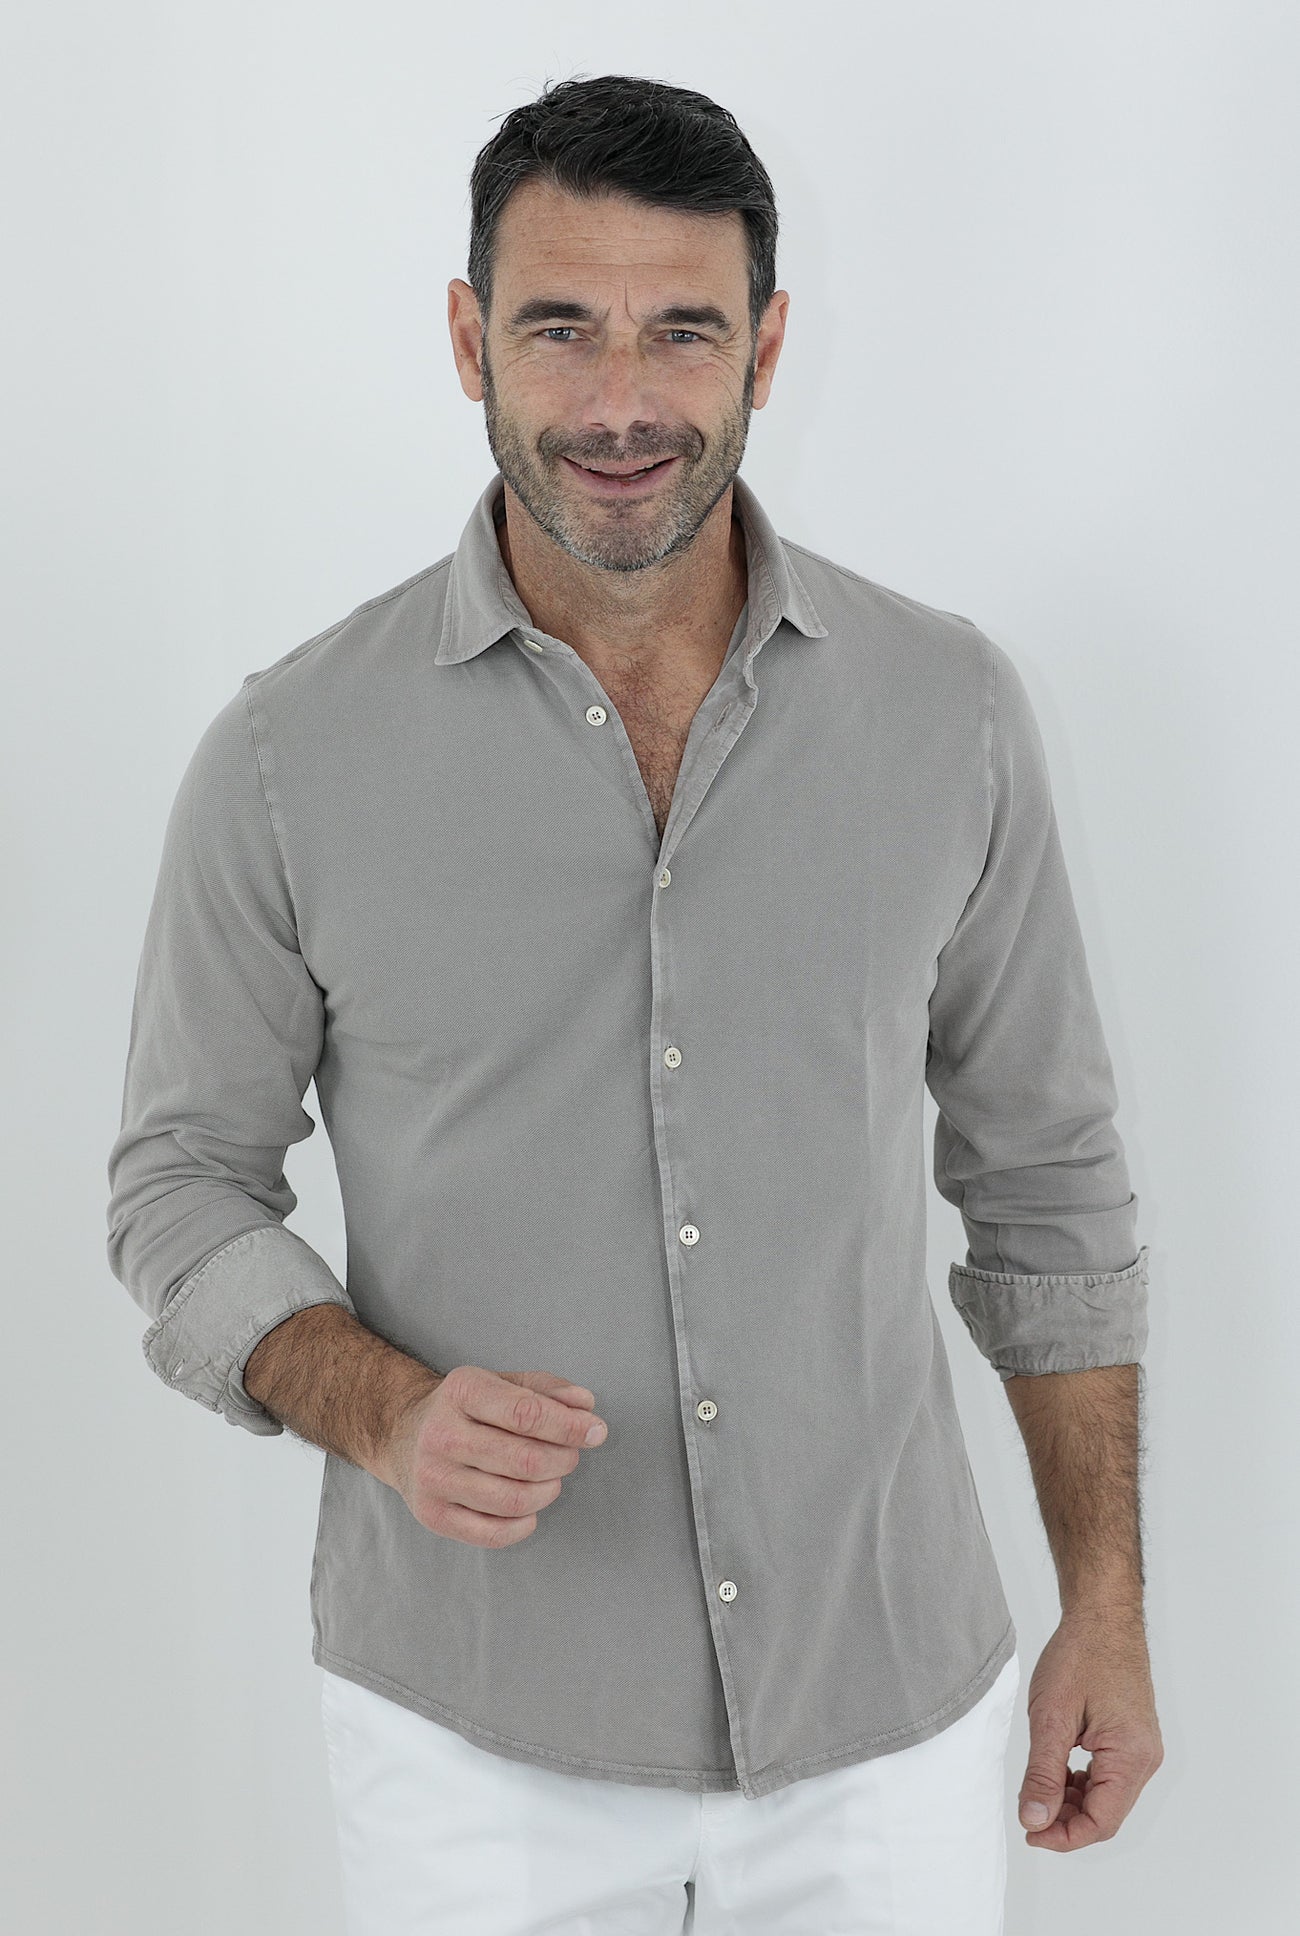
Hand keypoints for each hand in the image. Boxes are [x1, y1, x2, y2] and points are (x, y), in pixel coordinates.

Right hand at [378, 1366, 606, 1547]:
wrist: (403, 1435)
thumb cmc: (468, 1409)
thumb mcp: (502, 1383)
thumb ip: (547, 1390)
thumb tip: (586, 1406)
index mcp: (462, 1391)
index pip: (526, 1413)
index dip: (570, 1427)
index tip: (596, 1432)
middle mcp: (442, 1434)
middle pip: (524, 1460)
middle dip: (563, 1460)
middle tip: (570, 1456)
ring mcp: (433, 1478)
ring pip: (513, 1500)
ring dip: (548, 1492)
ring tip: (551, 1480)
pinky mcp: (432, 1515)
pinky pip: (493, 1534)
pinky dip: (524, 1524)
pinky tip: (529, 1509)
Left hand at [1017, 1609, 1163, 1849]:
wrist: (1102, 1615)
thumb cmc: (1080, 1655)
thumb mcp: (1051, 1717)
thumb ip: (1043, 1773)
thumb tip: (1035, 1820)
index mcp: (1131, 1756)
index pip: (1101, 1822)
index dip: (1063, 1836)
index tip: (1029, 1831)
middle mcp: (1145, 1758)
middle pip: (1106, 1814)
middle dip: (1066, 1821)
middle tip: (1029, 1811)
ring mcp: (1142, 1748)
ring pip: (1107, 1798)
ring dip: (1073, 1802)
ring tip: (1039, 1788)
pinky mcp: (1133, 1738)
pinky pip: (1110, 1776)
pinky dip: (1082, 1783)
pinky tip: (1058, 1771)